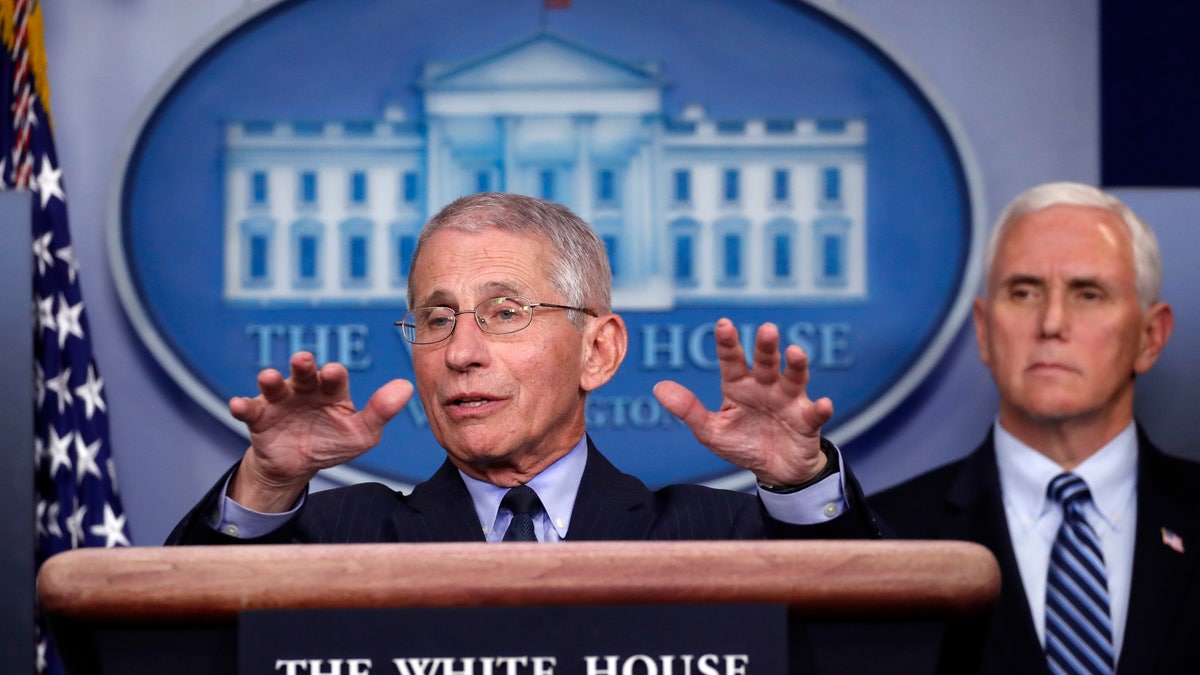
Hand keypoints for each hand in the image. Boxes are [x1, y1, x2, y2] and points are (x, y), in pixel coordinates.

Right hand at [227, 351, 412, 511]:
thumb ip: (381, 411)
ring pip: (274, 385)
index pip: (335, 378)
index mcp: (332, 390)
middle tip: (304, 360)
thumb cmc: (333, 442)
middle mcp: (306, 389)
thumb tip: (406, 386)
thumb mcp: (361, 433)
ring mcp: (280, 400)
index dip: (334, 374)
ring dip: (270, 380)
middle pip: (304, 373)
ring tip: (268, 378)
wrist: (298, 466)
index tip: (333, 373)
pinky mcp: (259, 416)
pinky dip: (242, 406)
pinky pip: (248, 408)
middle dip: (303, 365)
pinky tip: (237, 405)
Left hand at [653, 319, 833, 486]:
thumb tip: (658, 387)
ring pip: (794, 378)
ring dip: (796, 366)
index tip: (723, 324)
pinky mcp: (807, 421)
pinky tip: (824, 404)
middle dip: (766, 346)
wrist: (775, 471)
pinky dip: (821, 408)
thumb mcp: (711, 431)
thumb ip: (688, 409)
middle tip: (767, 330)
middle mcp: (765, 387)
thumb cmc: (743, 444)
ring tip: (795, 353)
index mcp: (739, 386)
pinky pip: (815, 413)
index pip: (731, 360)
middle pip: (766, 362)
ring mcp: (789, 401)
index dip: (727, 343)